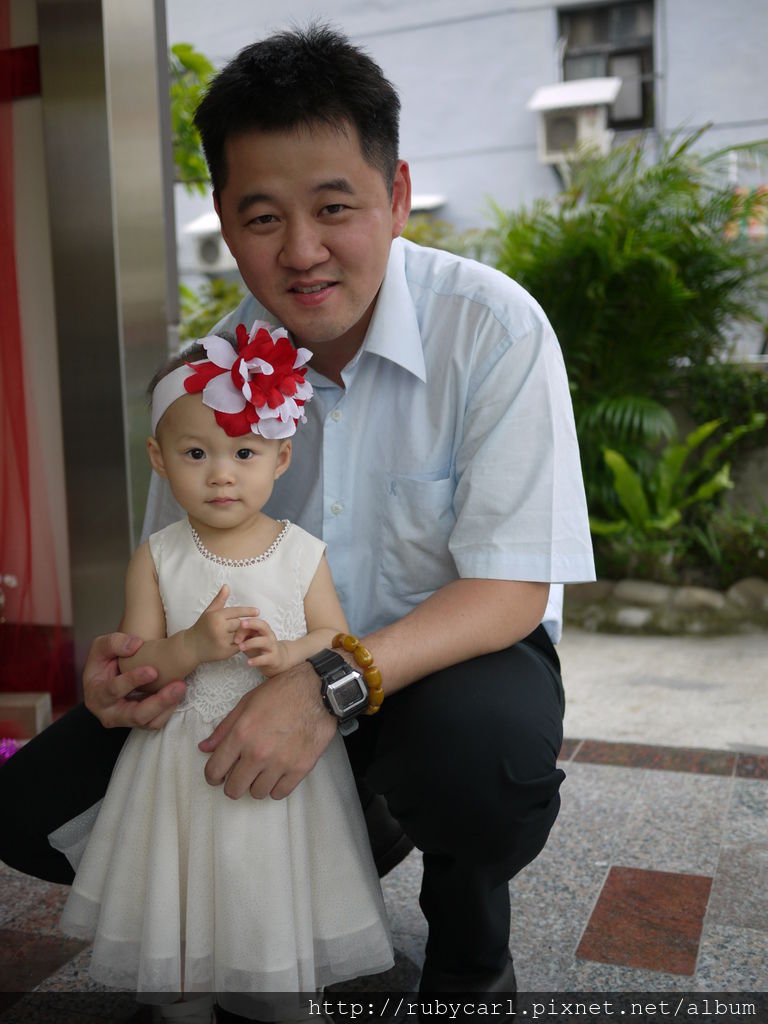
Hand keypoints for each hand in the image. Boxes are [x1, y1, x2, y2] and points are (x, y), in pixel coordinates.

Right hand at [84, 633, 185, 729]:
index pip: (114, 690)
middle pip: (135, 715)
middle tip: (178, 685)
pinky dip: (168, 709)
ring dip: (167, 706)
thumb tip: (136, 645)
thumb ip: (113, 643)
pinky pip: (156, 722)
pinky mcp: (139, 723)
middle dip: (158, 702)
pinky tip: (177, 693)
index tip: (153, 671)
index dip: (133, 681)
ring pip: (149, 722)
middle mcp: (109, 713)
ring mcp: (125, 721)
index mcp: (97, 695)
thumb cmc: (103, 663)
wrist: (108, 679)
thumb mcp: (101, 648)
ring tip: (181, 687)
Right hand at [188, 585, 260, 664]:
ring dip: (244, 634)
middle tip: (246, 625)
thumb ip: (219, 600)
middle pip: (240, 623)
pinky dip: (241, 644)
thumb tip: (227, 586)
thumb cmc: (202, 627)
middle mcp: (219, 628)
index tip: (257, 611)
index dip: (247, 611)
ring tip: (246, 633)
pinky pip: (239, 646)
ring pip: (241, 635)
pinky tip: (241, 642)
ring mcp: (222, 641)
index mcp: (215, 616)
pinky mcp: (225, 652)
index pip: (236, 611)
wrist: (191, 647)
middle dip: (242, 624)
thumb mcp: (209, 612)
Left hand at [198, 661, 336, 799]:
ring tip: (262, 771)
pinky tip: (277, 774)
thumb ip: (224, 728)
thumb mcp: (247, 703)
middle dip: (233, 784)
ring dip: (256, 784)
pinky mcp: (300, 769)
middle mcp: (258, 752)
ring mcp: (280, 763)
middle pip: (234, 789)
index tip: (218, 776)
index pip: (215, 770)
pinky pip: (279, 793)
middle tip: (240, 775)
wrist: (318, 690)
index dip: (213, 776)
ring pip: (257, 793)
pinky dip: (276, 787)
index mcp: (241, 734)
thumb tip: (204, 748)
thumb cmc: (281, 692)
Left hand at [234, 617, 288, 676]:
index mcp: (264, 630)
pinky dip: (256, 660)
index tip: (234, 627)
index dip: (246, 623)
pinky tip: (248, 662)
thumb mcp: (251, 640)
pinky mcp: (273, 659)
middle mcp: (269, 636)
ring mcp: (272, 647)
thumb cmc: (260, 649)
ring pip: (264, 641)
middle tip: (240, 626)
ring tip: (240, 647)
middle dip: (252, 624)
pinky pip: (265, 658)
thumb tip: (230, 633)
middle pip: (263, 626)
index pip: (255, 622)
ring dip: (251, 643)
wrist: (278, 660)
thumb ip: (243, 636)